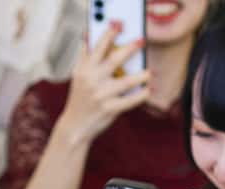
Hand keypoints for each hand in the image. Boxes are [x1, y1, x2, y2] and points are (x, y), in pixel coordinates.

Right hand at [61, 23, 152, 148]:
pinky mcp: (109, 109)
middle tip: (141, 41)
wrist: (74, 126)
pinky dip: (141, 95)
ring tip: (149, 72)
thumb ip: (85, 56)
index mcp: (85, 69)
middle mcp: (92, 80)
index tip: (120, 26)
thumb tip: (90, 35)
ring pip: (126, 81)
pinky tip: (147, 90)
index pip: (98, 47)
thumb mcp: (78, 76)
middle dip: (130, 48)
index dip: (109, 34)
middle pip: (114, 60)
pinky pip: (130, 100)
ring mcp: (101, 95)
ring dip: (141, 76)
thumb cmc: (80, 98)